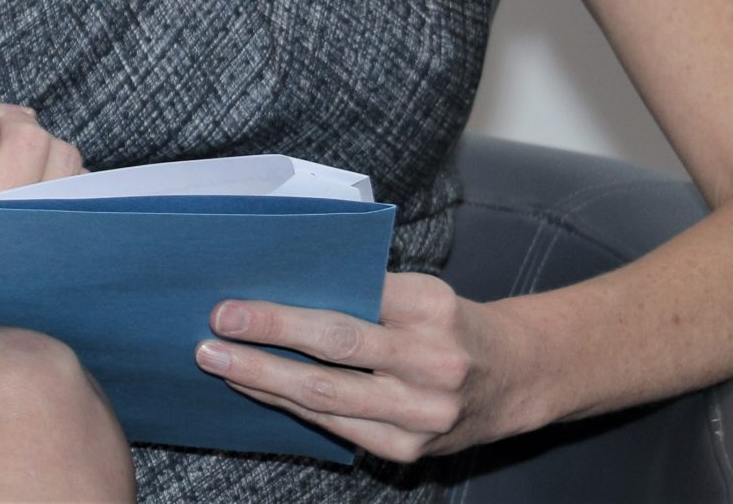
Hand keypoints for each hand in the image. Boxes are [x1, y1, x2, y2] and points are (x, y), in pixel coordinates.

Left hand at [192, 272, 544, 463]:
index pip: (351, 299)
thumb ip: (369, 288)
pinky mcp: (407, 450)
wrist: (516, 378)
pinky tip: (257, 391)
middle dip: (268, 338)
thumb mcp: (426, 292)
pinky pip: (336, 427)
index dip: (289, 306)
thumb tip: (287, 282)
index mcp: (432, 307)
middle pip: (336, 347)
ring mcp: (420, 413)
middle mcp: (431, 361)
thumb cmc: (454, 324)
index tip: (237, 301)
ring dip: (265, 379)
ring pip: (328, 396)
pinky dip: (290, 407)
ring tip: (219, 363)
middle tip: (216, 327)